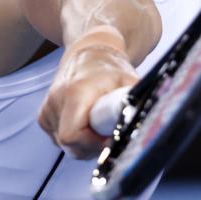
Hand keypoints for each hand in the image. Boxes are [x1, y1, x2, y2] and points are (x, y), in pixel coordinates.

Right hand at [38, 40, 138, 158]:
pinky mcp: (43, 116)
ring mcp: (47, 109)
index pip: (72, 137)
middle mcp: (56, 101)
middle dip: (93, 146)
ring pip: (66, 147)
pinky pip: (60, 141)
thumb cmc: (111, 67)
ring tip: (99, 121)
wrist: (88, 52)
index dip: (94, 145)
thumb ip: (138, 101)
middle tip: (110, 132)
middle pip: (71, 146)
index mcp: (75, 92)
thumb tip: (157, 117)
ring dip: (86, 143)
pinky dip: (76, 138)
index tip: (112, 138)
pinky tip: (87, 121)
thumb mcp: (128, 81)